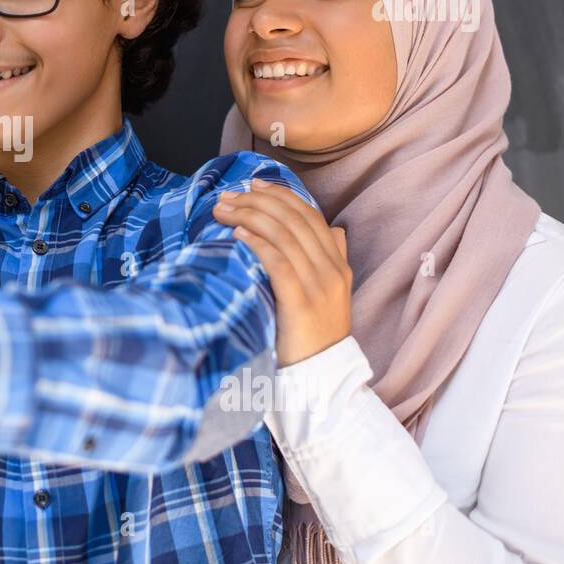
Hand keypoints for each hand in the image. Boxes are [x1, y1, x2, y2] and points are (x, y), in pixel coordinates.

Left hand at [211, 179, 350, 367]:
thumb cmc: (313, 336)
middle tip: (229, 196)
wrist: (321, 378)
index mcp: (338, 265)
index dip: (282, 196)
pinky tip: (240, 234)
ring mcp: (319, 287)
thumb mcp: (329, 296)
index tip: (254, 186)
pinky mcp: (301, 303)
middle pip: (295, 221)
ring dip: (251, 217)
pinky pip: (280, 264)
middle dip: (259, 202)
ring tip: (225, 210)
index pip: (310, 217)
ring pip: (285, 237)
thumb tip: (335, 231)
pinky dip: (259, 244)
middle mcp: (332, 271)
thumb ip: (332, 261)